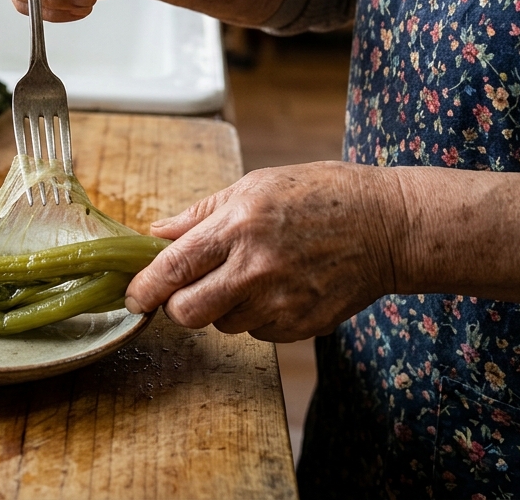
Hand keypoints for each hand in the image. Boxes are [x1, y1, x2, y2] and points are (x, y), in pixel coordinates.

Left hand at [123, 161, 405, 342]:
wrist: (387, 226)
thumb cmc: (319, 196)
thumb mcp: (254, 186)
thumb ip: (199, 215)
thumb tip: (154, 234)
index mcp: (238, 226)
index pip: (173, 269)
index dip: (144, 288)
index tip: (132, 297)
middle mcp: (255, 268)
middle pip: (187, 312)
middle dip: (178, 306)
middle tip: (188, 290)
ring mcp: (280, 302)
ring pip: (222, 324)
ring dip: (223, 307)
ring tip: (253, 274)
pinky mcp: (300, 326)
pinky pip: (256, 332)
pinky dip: (257, 315)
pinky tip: (279, 287)